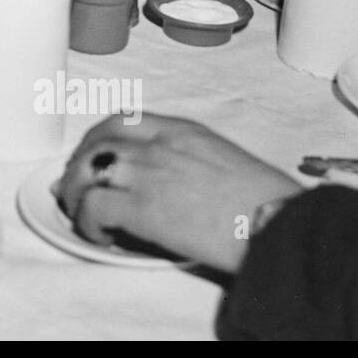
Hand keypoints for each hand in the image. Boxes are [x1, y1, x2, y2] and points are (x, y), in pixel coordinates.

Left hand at [53, 113, 301, 273]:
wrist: (282, 224)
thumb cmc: (267, 202)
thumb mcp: (225, 163)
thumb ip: (188, 161)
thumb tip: (164, 186)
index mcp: (182, 130)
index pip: (121, 121)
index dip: (96, 140)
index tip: (92, 160)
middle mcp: (160, 143)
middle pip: (96, 142)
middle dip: (78, 166)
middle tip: (75, 189)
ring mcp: (149, 172)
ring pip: (86, 170)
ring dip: (75, 194)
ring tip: (82, 216)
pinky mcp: (144, 207)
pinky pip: (93, 207)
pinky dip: (87, 222)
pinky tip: (99, 236)